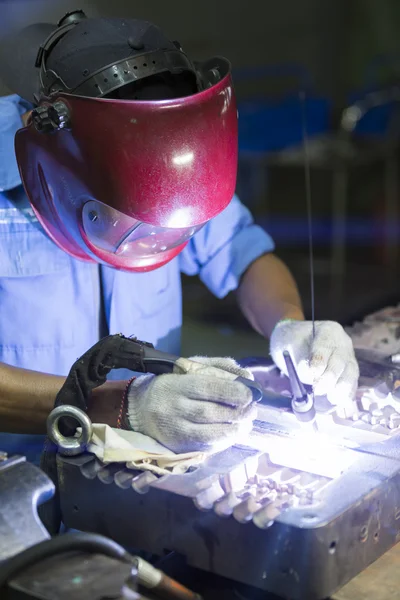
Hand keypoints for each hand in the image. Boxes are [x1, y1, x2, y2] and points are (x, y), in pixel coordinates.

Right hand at [127, 357, 256, 452]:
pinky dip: (224, 442)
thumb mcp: (190, 368)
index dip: (234, 392)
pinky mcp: (177, 447)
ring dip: (236, 430)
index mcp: (176, 385)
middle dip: (239, 413)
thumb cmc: (172, 384)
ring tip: (246, 424)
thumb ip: (218, 368)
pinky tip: (232, 434)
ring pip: (211, 435)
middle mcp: (173, 408)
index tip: (251, 394)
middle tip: (253, 410)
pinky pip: (206, 448)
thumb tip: (247, 377)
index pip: (209, 388)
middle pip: (212, 413)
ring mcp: (174, 430)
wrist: (140, 409)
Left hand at [270, 320, 358, 408]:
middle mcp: (342, 343)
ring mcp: (348, 357)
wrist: (298, 341)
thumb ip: (299, 358)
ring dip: (342, 388)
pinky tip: (341, 402)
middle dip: (330, 378)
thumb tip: (309, 376)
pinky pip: (352, 383)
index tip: (312, 375)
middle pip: (340, 361)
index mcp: (328, 331)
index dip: (319, 362)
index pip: (325, 346)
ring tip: (332, 399)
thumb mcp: (289, 344)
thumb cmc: (292, 341)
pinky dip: (347, 394)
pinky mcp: (349, 372)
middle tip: (318, 390)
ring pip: (351, 373)